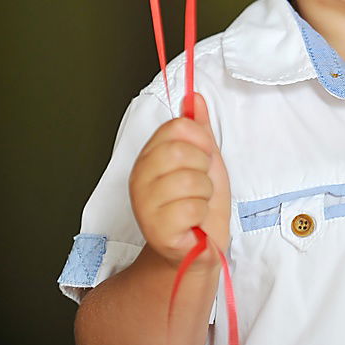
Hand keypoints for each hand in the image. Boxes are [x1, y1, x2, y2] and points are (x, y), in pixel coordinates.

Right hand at [129, 93, 230, 270]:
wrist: (197, 248)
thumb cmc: (198, 202)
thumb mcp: (203, 158)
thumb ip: (197, 128)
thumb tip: (193, 97)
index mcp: (149, 156)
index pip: (177, 126)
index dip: (200, 140)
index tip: (203, 156)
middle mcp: (140, 178)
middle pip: (181, 151)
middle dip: (203, 167)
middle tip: (200, 183)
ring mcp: (145, 205)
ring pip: (190, 180)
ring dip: (204, 193)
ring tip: (196, 203)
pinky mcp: (157, 231)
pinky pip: (192, 208)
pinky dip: (202, 214)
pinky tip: (193, 222)